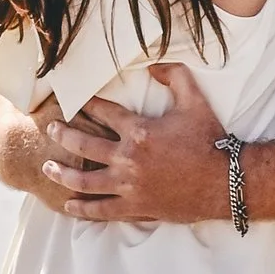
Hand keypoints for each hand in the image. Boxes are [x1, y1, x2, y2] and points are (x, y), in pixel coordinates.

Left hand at [40, 67, 233, 224]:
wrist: (225, 181)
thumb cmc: (210, 140)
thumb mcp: (195, 101)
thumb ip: (175, 76)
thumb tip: (153, 63)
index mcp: (139, 131)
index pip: (103, 113)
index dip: (87, 104)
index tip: (75, 101)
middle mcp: (128, 159)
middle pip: (83, 146)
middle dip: (63, 135)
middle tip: (51, 129)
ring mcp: (129, 186)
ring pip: (85, 181)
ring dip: (63, 174)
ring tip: (49, 167)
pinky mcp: (135, 207)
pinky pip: (102, 210)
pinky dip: (83, 209)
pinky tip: (69, 205)